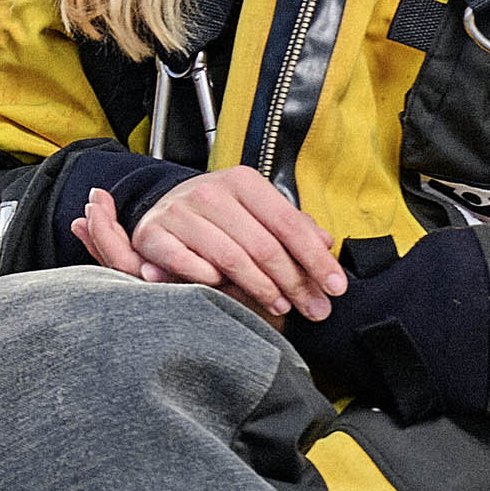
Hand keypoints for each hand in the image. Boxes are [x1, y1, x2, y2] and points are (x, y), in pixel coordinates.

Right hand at [75, 164, 345, 325]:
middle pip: (264, 246)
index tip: (336, 287)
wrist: (161, 207)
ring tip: (280, 307)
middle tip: (313, 308)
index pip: (289, 224)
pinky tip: (224, 292)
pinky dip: (209, 282)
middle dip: (294, 282)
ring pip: (231, 259)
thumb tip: (326, 242)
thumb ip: (292, 226)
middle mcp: (211, 192)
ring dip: (260, 289)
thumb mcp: (257, 212)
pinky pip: (188, 266)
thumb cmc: (219, 216)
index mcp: (243, 182)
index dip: (316, 259)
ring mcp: (180, 213)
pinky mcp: (153, 234)